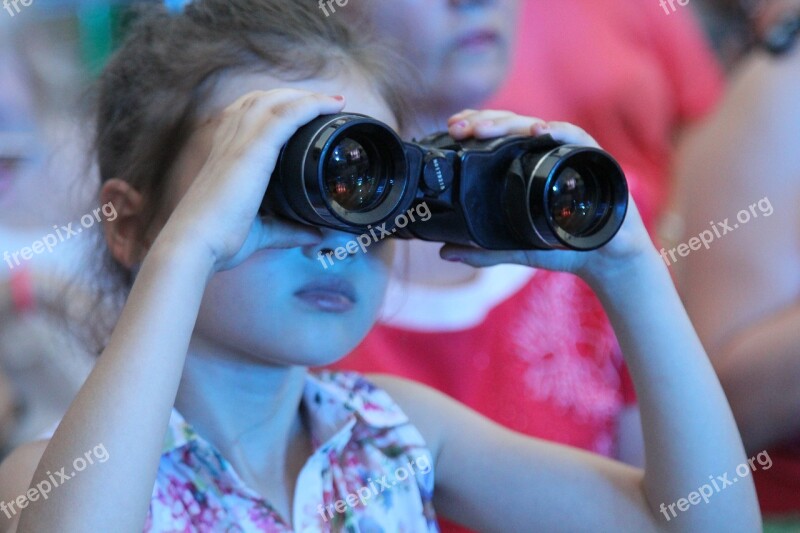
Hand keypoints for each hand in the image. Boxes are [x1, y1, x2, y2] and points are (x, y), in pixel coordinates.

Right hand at [156, 89, 345, 271]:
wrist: (198, 244)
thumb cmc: (220, 239)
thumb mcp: (260, 231)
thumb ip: (287, 229)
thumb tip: (314, 235)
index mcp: (224, 152)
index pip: (247, 113)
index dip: (274, 105)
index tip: (304, 108)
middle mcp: (228, 139)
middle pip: (262, 100)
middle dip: (294, 96)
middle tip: (327, 102)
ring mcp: (239, 141)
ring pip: (275, 101)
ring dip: (306, 97)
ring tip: (333, 100)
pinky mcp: (252, 150)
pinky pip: (286, 115)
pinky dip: (311, 105)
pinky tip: (332, 104)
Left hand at [441, 110, 654, 284]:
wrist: (607, 261)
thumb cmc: (565, 246)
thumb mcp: (517, 248)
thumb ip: (483, 250)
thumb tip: (445, 252)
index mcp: (530, 164)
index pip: (501, 134)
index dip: (477, 125)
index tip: (452, 129)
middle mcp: (550, 152)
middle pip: (515, 125)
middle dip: (486, 121)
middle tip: (460, 128)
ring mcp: (572, 153)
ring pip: (539, 126)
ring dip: (512, 124)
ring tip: (486, 129)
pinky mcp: (596, 161)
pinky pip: (578, 139)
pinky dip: (560, 132)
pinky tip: (542, 132)